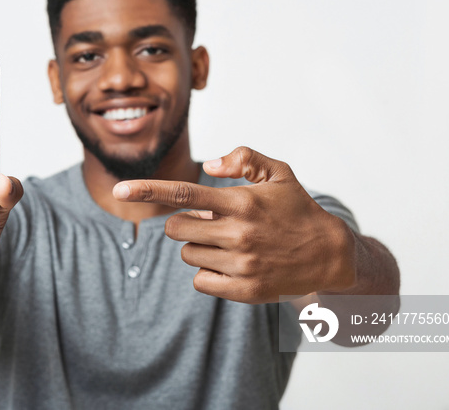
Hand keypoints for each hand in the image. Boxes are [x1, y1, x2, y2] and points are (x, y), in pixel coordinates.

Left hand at [113, 147, 355, 303]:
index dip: (147, 189)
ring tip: (227, 242)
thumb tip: (207, 165)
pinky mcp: (244, 291)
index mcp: (242, 201)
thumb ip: (244, 158)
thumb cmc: (298, 210)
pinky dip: (207, 272)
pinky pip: (200, 281)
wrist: (330, 255)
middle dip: (183, 223)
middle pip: (176, 229)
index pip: (184, 193)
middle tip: (207, 221)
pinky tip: (230, 264)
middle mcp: (239, 233)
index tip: (118, 189)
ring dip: (198, 247)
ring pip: (188, 255)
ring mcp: (241, 265)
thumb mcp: (279, 173)